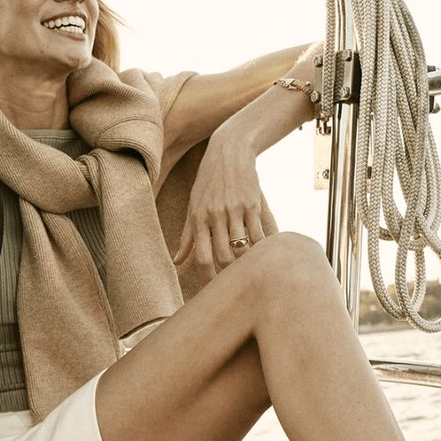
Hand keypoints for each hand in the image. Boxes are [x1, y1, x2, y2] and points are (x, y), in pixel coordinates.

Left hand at [173, 127, 266, 284]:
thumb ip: (187, 237)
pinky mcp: (252, 204)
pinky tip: (263, 254)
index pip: (201, 257)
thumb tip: (176, 263)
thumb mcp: (193, 207)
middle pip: (223, 256)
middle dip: (230, 273)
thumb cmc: (208, 183)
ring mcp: (235, 210)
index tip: (214, 288)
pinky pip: (259, 235)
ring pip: (242, 248)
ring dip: (247, 262)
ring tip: (250, 268)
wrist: (229, 152)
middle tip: (235, 279)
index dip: (208, 278)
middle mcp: (215, 215)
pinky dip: (262, 249)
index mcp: (199, 219)